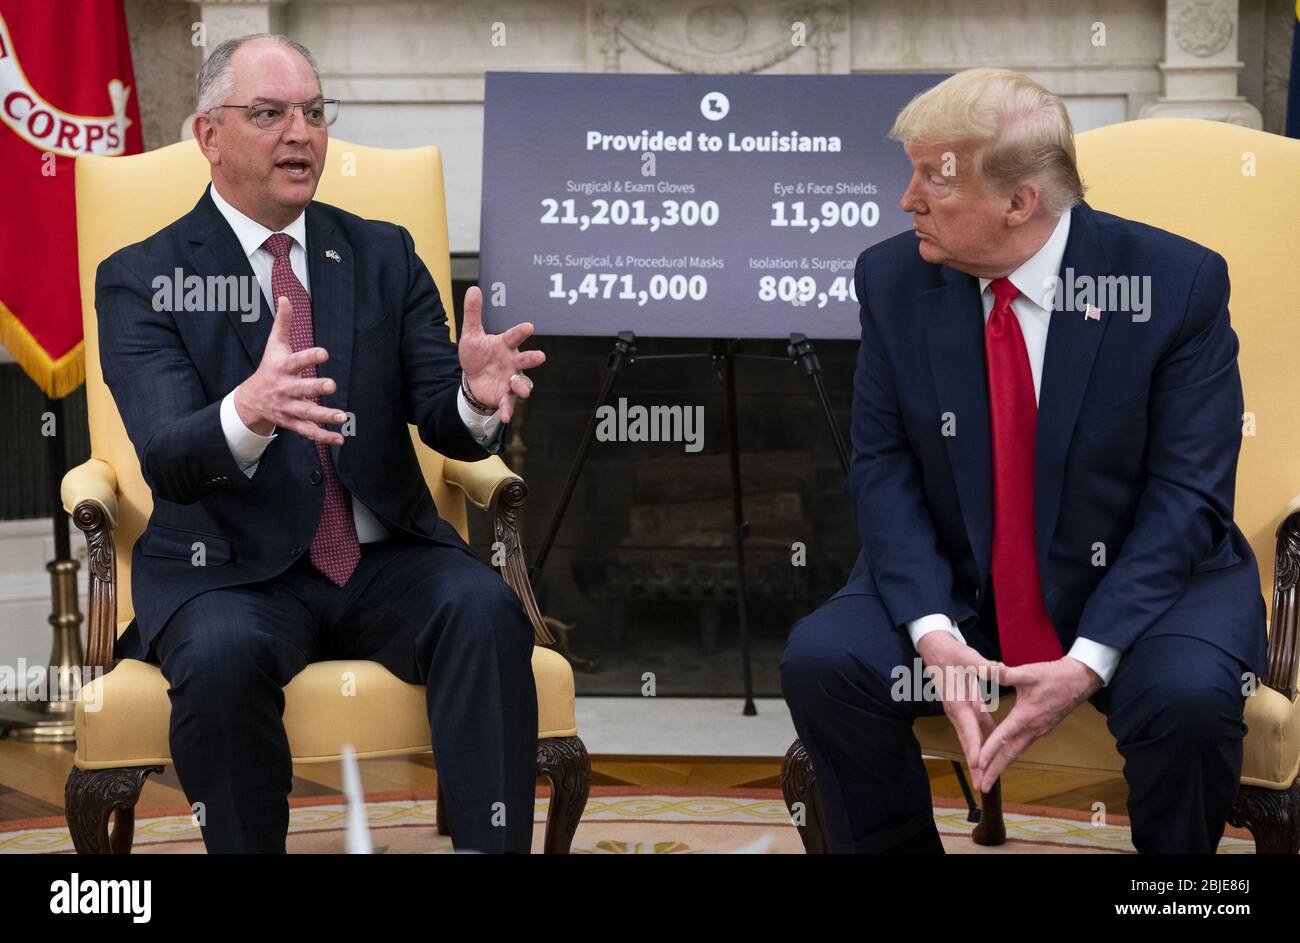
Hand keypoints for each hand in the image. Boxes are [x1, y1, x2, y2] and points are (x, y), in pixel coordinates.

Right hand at [233, 295, 345, 445]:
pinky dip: (323, 437)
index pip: (296, 361)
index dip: (309, 357)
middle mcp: (285, 389)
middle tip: (331, 385)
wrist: (250, 400)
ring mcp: (288, 407)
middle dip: (315, 388)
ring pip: (306, 413)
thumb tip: (286, 296)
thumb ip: (283, 323)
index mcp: (282, 368)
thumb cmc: (269, 368)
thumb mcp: (274, 345)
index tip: (324, 353)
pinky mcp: (293, 423)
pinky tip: (339, 439)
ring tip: (342, 416)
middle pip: (301, 389)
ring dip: (324, 416)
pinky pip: (308, 432)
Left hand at [457, 286, 545, 421]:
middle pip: (525, 359)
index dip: (521, 332)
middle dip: (532, 358)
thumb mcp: (471, 334)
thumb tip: (473, 289)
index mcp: (505, 345)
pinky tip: (506, 417)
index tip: (528, 326)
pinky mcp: (505, 396)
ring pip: (522, 383)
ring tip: (521, 390)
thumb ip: (474, 313)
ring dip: (523, 387)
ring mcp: (511, 380)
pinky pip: (509, 403)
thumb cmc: (478, 355)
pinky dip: (509, 410)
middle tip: (540, 356)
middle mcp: (512, 362)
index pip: (514, 336)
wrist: (473, 379)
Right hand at [915, 630, 1002, 788]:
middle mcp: (958, 712)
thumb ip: (983, 666)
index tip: (979, 764)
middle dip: (975, 765)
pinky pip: (977, 729)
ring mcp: (962, 712)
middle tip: (981, 786)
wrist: (937, 650)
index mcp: (958, 703)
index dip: (974, 747)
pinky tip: (994, 753)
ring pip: (972, 739)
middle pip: (968, 743)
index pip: (968, 729)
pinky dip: (984, 743)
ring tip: (986, 778)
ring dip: (979, 758)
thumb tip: (999, 669)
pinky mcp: (968, 708)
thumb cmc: (952, 654)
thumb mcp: (967, 657)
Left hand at [973, 656, 1102, 791]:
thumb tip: (986, 669)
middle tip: (982, 786)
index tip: (977, 764)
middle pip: (1010, 754)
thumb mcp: (1028, 673)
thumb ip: (1005, 674)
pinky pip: (1023, 746)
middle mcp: (1032, 729)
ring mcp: (1038, 731)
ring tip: (990, 777)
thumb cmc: (1054, 676)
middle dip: (995, 771)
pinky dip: (1011, 754)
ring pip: (1017, 752)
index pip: (1003, 737)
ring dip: (1003, 765)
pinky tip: (1004, 756)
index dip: (989, 751)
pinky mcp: (1042, 729)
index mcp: (1026, 717)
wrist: (1080, 680)